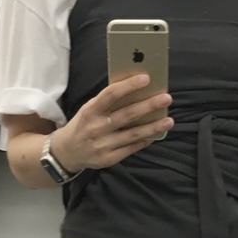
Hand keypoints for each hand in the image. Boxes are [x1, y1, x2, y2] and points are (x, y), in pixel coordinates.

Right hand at [51, 75, 173, 173]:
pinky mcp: (109, 159)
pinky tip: (156, 135)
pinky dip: (145, 140)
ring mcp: (103, 145)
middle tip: (166, 98)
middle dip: (149, 106)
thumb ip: (108, 101)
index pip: (111, 94)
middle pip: (127, 115)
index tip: (146, 78)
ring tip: (169, 120)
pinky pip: (131, 148)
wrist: (68, 151)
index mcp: (91, 110)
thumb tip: (136, 89)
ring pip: (133, 134)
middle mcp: (97, 127)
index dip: (129, 86)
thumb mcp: (90, 109)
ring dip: (153, 127)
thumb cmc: (84, 124)